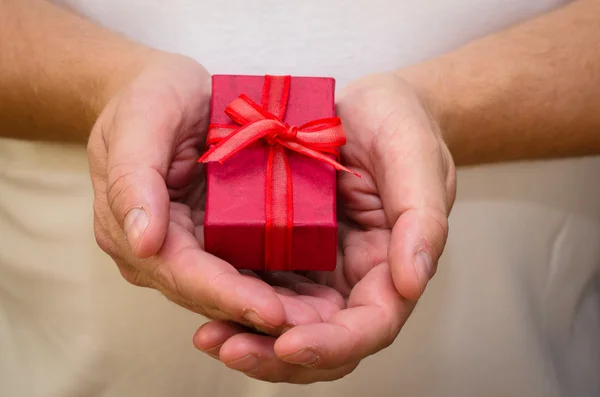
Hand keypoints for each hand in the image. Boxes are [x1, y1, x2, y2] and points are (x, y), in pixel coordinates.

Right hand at [88, 52, 294, 329]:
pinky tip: (312, 299)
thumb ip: (135, 178)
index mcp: (132, 228)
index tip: (272, 313)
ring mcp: (188, 248)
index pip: (182, 274)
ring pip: (230, 292)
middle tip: (314, 328)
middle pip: (209, 294)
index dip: (227, 296)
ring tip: (322, 322)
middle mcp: (159, 250)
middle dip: (258, 315)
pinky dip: (275, 287)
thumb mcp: (142, 119)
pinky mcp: (215, 240)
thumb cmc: (152, 97)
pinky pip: (245, 271)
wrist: (167, 91)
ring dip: (273, 311)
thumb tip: (142, 242)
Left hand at [192, 72, 456, 381]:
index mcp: (390, 265)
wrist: (365, 104)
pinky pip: (259, 288)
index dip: (333, 343)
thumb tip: (414, 281)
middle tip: (228, 347)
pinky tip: (203, 296)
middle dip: (275, 354)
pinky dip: (234, 302)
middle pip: (320, 339)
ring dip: (247, 337)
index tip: (289, 343)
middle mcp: (352, 277)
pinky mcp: (284, 251)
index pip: (371, 324)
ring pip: (285, 324)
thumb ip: (423, 216)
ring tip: (208, 338)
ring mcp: (316, 268)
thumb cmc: (398, 122)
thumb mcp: (414, 154)